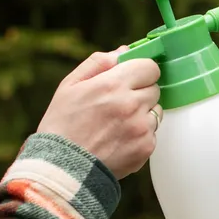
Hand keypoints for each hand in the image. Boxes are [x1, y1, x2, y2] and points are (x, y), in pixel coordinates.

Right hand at [37, 47, 161, 178]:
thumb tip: (124, 52)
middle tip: (119, 104)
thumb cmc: (62, 124)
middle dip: (140, 92)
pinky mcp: (146, 148)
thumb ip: (98, 63)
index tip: (132, 78)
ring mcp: (141, 128)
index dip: (140, 71)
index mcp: (113, 84)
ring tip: (117, 124)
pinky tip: (119, 140)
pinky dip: (140, 135)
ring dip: (142, 114)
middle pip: (154, 88)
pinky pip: (152, 133)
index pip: (149, 67)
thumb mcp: (70, 85)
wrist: (62, 167)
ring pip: (156, 111)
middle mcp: (131, 104)